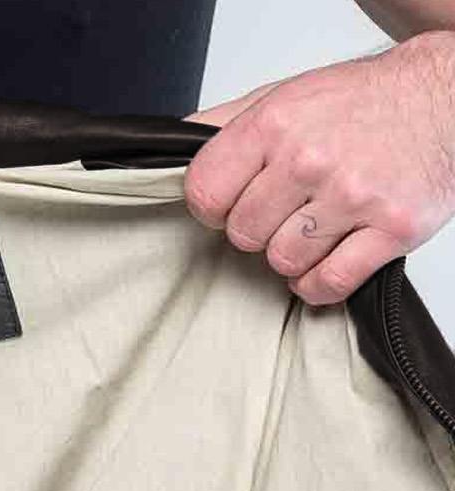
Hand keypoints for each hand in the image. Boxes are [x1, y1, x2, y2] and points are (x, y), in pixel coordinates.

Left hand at [184, 30, 454, 304]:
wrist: (444, 100)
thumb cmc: (363, 103)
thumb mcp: (286, 95)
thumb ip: (226, 125)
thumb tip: (172, 146)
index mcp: (277, 123)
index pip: (205, 193)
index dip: (214, 207)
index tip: (232, 204)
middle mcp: (311, 158)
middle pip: (243, 235)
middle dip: (259, 229)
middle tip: (286, 211)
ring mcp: (351, 197)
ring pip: (282, 263)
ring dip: (293, 255)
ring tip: (315, 227)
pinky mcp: (388, 230)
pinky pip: (327, 285)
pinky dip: (321, 281)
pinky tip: (330, 256)